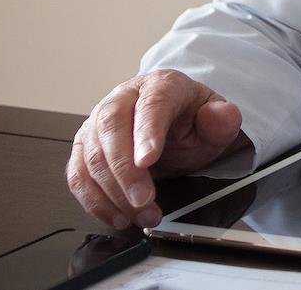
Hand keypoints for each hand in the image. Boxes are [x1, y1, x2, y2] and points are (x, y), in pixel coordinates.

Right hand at [66, 69, 247, 230]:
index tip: (148, 161)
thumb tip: (221, 116)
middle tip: (143, 200)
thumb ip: (222, 119)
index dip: (147, 132)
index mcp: (160, 84)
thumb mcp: (215, 119)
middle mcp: (124, 98)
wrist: (175, 124)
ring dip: (112, 192)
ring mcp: (99, 122)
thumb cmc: (191, 121)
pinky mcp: (85, 147)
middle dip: (125, 170)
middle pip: (112, 128)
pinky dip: (94, 200)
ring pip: (92, 155)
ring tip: (140, 214)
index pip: (151, 104)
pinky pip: (78, 175)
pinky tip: (118, 216)